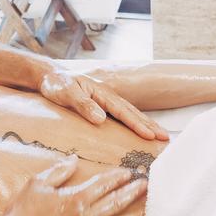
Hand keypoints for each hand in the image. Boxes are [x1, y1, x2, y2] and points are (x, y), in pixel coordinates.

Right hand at [3, 156, 146, 215]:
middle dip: (133, 193)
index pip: (103, 185)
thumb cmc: (21, 213)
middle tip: (147, 186)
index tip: (128, 173)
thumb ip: (58, 171)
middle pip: (116, 202)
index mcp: (76, 198)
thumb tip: (74, 158)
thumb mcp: (37, 185)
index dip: (117, 178)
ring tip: (149, 210)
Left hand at [39, 69, 168, 140]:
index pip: (123, 112)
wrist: (49, 76)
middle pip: (133, 112)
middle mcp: (108, 97)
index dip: (137, 124)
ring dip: (146, 124)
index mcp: (102, 93)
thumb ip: (83, 105)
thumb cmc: (57, 84)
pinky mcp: (102, 106)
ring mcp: (106, 101)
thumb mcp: (66, 93)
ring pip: (130, 113)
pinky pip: (122, 116)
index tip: (150, 135)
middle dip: (150, 125)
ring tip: (159, 135)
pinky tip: (139, 131)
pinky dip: (134, 123)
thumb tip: (101, 119)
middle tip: (165, 138)